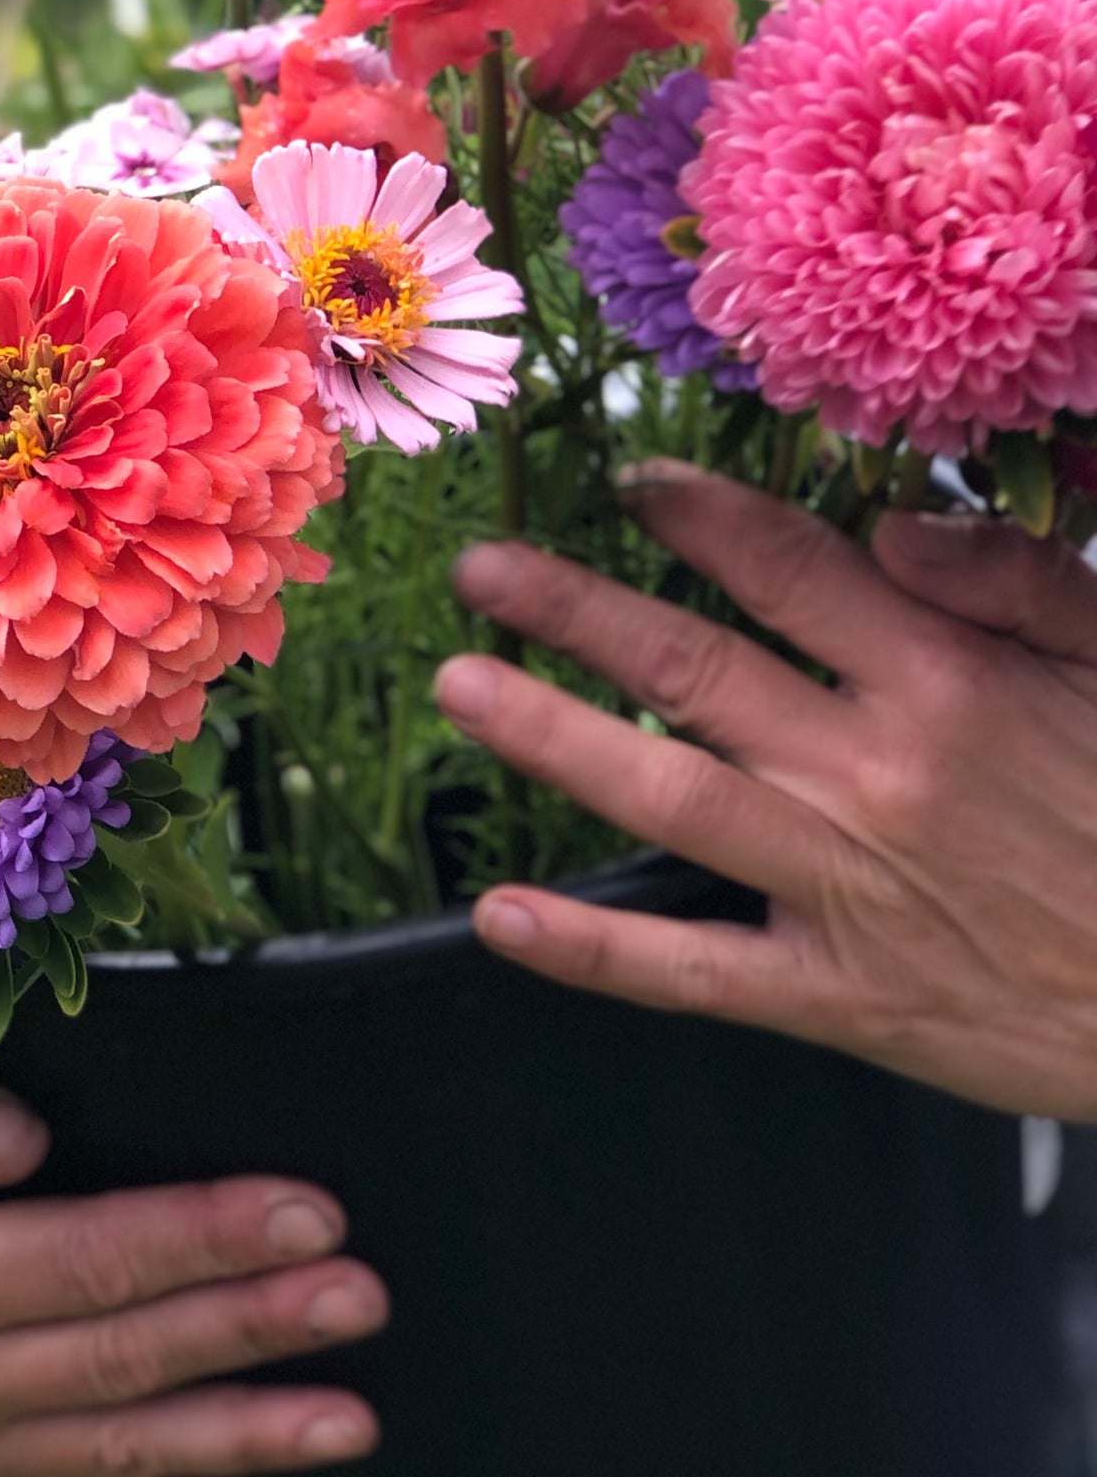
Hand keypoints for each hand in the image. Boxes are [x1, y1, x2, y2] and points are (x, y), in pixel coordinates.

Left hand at [434, 460, 1096, 1117]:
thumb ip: (1014, 577)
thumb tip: (892, 519)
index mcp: (945, 681)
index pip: (788, 569)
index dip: (695, 513)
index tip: (624, 478)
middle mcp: (877, 775)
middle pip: (694, 668)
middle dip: (574, 611)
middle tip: (479, 568)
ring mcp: (849, 891)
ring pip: (672, 799)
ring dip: (554, 739)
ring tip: (462, 687)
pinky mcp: (846, 998)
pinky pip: (698, 973)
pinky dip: (594, 951)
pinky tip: (502, 918)